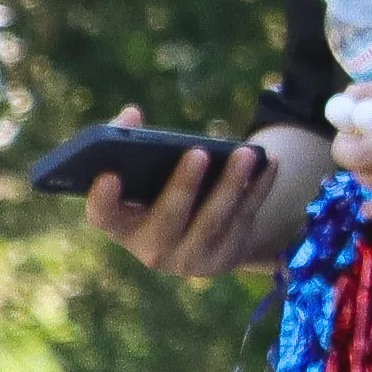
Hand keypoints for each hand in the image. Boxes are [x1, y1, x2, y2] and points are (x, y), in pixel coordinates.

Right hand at [87, 110, 284, 278]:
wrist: (198, 240)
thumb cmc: (160, 197)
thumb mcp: (142, 178)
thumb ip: (130, 144)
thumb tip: (131, 114)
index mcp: (123, 226)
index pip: (103, 217)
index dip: (102, 199)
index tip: (110, 176)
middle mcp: (152, 249)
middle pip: (168, 218)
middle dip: (183, 185)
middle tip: (197, 152)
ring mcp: (191, 257)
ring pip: (213, 220)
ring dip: (231, 185)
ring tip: (245, 153)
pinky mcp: (226, 255)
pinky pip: (245, 218)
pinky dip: (259, 189)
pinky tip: (269, 163)